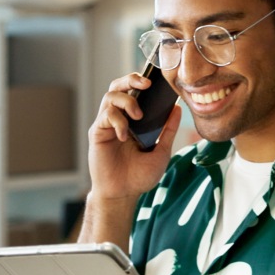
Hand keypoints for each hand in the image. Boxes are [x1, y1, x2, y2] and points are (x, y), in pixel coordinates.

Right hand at [88, 73, 182, 202]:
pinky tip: (124, 136)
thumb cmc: (139, 176)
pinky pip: (105, 115)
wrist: (123, 194)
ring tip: (138, 116)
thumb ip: (168, 130)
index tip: (157, 82)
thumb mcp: (161, 152)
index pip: (135, 92)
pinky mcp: (97, 133)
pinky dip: (117, 121)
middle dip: (131, 79)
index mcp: (134, 120)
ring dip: (126, 100)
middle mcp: (119, 118)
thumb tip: (177, 109)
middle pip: (118, 86)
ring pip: (110, 96)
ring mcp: (107, 124)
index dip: (142, 82)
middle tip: (145, 85)